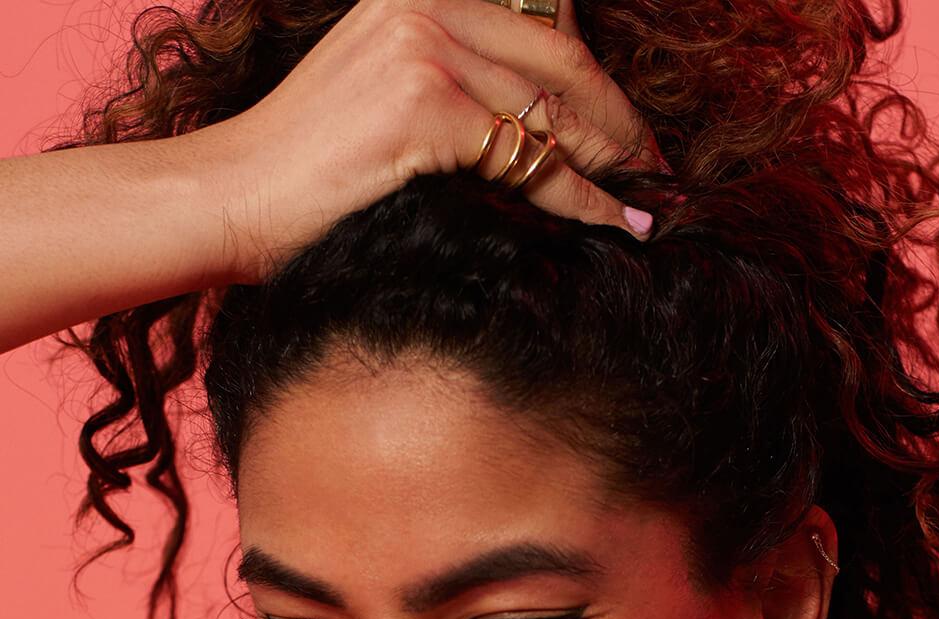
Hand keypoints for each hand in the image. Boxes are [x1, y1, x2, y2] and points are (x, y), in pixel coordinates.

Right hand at [197, 0, 660, 282]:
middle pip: (561, 61)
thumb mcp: (386, 102)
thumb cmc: (305, 172)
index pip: (539, 29)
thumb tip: (535, 129)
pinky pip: (532, 158)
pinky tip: (615, 224)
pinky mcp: (424, 105)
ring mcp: (424, 49)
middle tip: (657, 169)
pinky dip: (583, 199)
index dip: (597, 83)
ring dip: (612, 164)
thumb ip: (457, 91)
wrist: (229, 200)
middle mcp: (424, 4)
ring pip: (552, 111)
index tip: (631, 130)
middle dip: (619, 122)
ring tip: (646, 203)